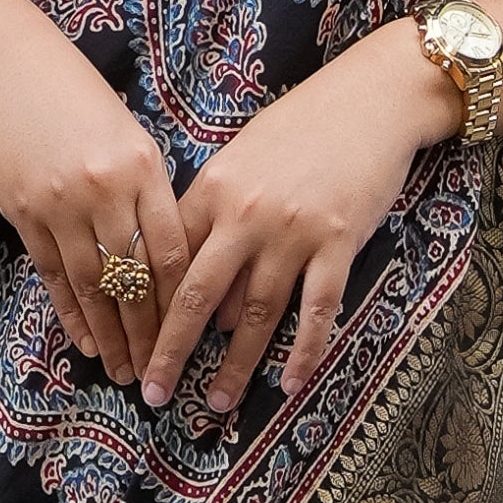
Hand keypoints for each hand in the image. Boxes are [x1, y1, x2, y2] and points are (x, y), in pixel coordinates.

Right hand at [0, 0, 189, 388]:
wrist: (7, 66)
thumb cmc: (80, 98)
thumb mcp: (130, 136)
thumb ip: (149, 192)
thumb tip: (170, 256)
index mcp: (143, 168)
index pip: (171, 252)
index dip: (182, 303)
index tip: (192, 338)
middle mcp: (104, 189)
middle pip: (134, 278)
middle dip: (149, 334)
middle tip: (160, 376)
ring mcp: (60, 203)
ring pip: (93, 285)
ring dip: (110, 335)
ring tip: (123, 372)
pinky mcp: (23, 212)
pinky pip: (54, 275)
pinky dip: (70, 312)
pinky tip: (84, 341)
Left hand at [142, 23, 459, 414]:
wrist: (372, 99)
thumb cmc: (304, 126)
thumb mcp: (243, 159)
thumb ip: (218, 216)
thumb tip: (208, 292)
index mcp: (211, 189)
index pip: (167, 260)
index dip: (144, 308)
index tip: (130, 345)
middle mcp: (244, 214)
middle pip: (196, 297)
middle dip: (170, 351)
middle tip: (151, 393)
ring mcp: (292, 231)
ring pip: (255, 313)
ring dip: (235, 364)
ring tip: (217, 403)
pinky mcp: (337, 243)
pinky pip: (316, 310)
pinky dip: (303, 351)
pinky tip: (289, 384)